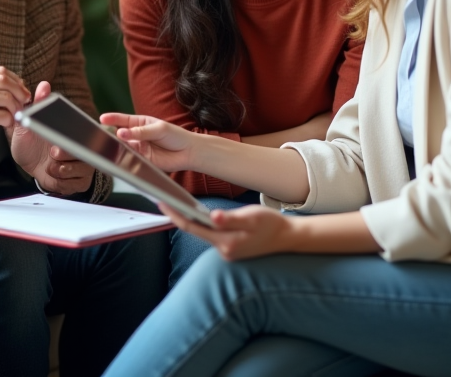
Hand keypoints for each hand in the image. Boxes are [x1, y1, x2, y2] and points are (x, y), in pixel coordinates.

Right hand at [0, 66, 29, 169]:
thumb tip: (18, 85)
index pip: (1, 71)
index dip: (17, 81)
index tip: (23, 91)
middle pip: (4, 81)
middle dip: (20, 92)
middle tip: (25, 102)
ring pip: (6, 97)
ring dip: (16, 108)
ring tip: (15, 116)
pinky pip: (2, 115)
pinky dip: (10, 120)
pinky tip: (6, 124)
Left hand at [11, 81, 95, 195]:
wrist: (31, 166)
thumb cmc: (32, 143)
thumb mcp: (28, 124)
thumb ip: (36, 104)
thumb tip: (44, 85)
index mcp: (75, 131)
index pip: (85, 132)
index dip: (73, 137)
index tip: (59, 141)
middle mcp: (84, 147)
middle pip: (84, 152)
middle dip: (66, 154)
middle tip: (53, 151)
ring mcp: (84, 165)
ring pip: (79, 169)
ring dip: (60, 169)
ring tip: (49, 164)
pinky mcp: (81, 181)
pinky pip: (74, 183)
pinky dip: (60, 181)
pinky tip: (53, 175)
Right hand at [99, 113, 197, 172]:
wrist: (189, 152)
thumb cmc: (176, 136)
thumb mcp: (159, 129)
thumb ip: (140, 132)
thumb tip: (122, 133)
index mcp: (141, 123)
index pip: (124, 120)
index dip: (113, 119)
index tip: (102, 119)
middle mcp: (138, 136)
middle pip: (121, 134)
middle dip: (111, 134)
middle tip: (104, 135)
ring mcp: (139, 148)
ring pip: (124, 147)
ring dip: (117, 147)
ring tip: (111, 146)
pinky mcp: (142, 161)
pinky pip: (131, 159)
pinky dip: (125, 158)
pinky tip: (121, 156)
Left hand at [160, 203, 292, 260]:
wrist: (288, 238)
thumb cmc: (271, 224)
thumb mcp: (253, 217)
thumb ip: (232, 219)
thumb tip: (213, 218)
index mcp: (227, 243)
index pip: (193, 227)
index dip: (175, 214)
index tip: (162, 202)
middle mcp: (224, 251)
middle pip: (194, 231)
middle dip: (178, 216)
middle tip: (162, 199)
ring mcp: (227, 251)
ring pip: (202, 233)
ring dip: (189, 220)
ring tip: (174, 204)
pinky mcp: (230, 249)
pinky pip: (211, 235)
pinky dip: (201, 224)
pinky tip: (195, 214)